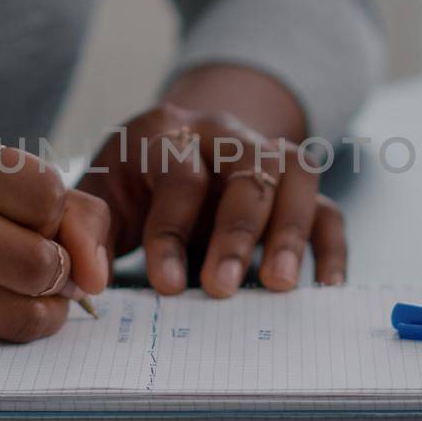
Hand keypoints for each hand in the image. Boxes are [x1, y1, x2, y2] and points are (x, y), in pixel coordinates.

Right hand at [0, 120, 111, 351]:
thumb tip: (95, 269)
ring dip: (41, 309)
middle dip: (59, 273)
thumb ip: (58, 205)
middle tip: (47, 270)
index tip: (50, 226)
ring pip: (17, 307)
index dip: (64, 220)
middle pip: (36, 258)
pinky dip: (6, 326)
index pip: (44, 193)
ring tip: (28, 294)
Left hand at [76, 104, 345, 298]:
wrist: (171, 148)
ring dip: (289, 231)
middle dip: (235, 233)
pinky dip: (330, 248)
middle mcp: (225, 134)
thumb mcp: (102, 198)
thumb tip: (92, 280)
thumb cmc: (132, 184)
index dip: (172, 233)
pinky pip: (327, 210)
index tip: (167, 285)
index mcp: (168, 132)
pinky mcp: (296, 191)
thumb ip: (93, 234)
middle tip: (220, 288)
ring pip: (295, 176)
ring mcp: (267, 156)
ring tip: (279, 285)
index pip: (180, 176)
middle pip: (247, 170)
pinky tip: (325, 287)